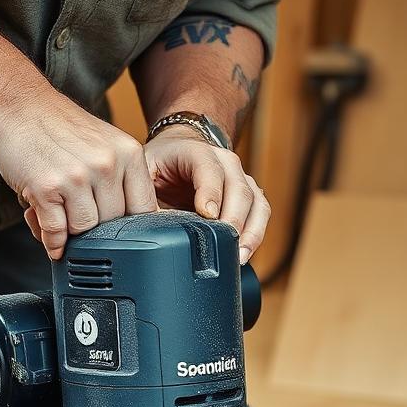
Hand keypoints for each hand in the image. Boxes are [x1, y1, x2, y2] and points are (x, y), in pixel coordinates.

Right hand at [0, 87, 157, 259]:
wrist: (16, 102)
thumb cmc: (60, 129)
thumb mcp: (106, 145)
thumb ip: (123, 182)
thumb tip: (132, 232)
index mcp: (129, 153)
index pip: (145, 210)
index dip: (130, 227)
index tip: (117, 231)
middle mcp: (107, 164)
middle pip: (113, 225)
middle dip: (96, 228)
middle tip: (78, 215)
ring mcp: (77, 176)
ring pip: (84, 231)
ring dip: (70, 232)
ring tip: (60, 215)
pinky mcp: (46, 187)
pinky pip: (55, 232)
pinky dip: (51, 240)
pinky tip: (47, 232)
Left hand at [144, 128, 269, 264]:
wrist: (179, 152)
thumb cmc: (161, 165)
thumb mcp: (145, 173)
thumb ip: (147, 196)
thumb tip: (147, 228)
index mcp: (195, 151)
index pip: (209, 169)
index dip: (210, 192)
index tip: (207, 215)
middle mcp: (225, 161)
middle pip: (238, 189)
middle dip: (233, 219)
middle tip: (225, 244)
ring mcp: (241, 177)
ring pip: (255, 202)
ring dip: (251, 231)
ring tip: (239, 256)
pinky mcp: (250, 195)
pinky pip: (261, 213)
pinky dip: (256, 234)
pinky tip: (245, 253)